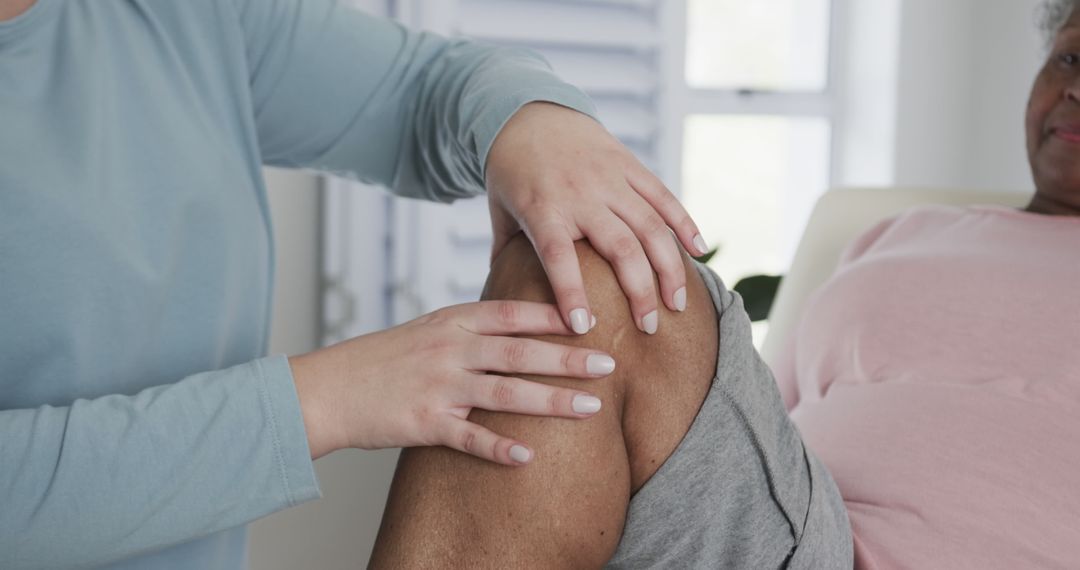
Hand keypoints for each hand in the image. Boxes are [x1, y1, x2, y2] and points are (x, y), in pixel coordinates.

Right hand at [289, 300, 613, 464]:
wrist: (327, 388)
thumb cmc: (380, 359)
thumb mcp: (426, 328)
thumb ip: (469, 328)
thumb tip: (517, 328)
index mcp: (451, 321)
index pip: (511, 313)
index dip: (553, 314)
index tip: (590, 317)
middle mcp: (449, 349)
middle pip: (520, 353)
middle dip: (568, 358)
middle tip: (608, 363)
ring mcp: (438, 386)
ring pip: (505, 393)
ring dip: (551, 401)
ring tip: (590, 408)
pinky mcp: (424, 422)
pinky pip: (469, 438)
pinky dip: (498, 448)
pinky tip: (527, 457)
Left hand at [485, 102, 707, 335]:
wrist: (527, 111)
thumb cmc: (510, 172)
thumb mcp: (499, 212)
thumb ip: (504, 256)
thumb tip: (501, 304)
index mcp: (542, 208)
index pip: (558, 256)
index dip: (571, 291)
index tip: (584, 326)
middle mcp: (580, 193)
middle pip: (620, 247)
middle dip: (639, 292)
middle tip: (649, 327)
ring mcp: (609, 178)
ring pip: (650, 227)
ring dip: (669, 269)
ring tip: (677, 304)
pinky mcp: (629, 165)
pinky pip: (663, 196)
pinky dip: (684, 224)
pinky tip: (699, 251)